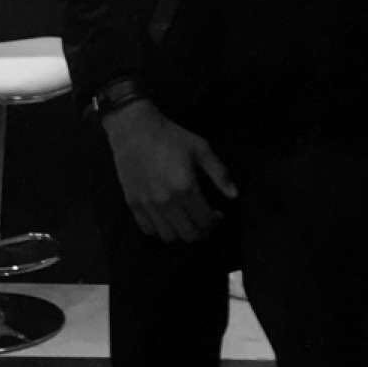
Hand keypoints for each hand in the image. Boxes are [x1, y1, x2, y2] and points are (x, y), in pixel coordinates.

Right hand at [104, 99, 237, 243]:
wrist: (134, 129)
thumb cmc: (171, 137)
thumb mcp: (201, 149)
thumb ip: (220, 173)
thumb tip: (234, 195)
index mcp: (186, 187)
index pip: (206, 220)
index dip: (216, 222)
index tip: (218, 215)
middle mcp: (167, 200)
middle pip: (189, 234)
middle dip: (202, 232)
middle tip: (205, 221)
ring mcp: (148, 204)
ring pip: (169, 237)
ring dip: (181, 233)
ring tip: (186, 221)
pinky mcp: (133, 204)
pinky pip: (148, 230)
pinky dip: (160, 230)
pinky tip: (167, 219)